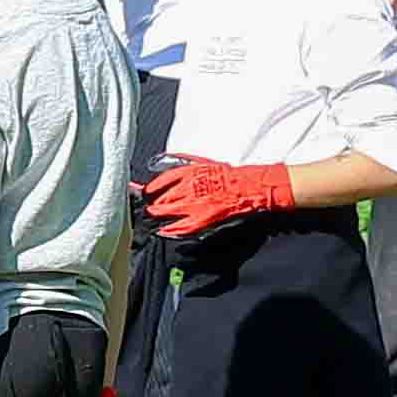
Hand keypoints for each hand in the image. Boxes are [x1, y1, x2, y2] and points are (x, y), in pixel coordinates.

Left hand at [140, 154, 306, 238]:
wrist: (254, 186)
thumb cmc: (233, 176)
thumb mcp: (206, 164)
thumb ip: (186, 167)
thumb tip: (166, 166)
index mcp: (189, 172)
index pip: (160, 182)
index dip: (148, 191)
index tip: (142, 195)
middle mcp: (188, 186)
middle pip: (159, 199)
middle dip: (151, 207)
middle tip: (145, 213)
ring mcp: (195, 202)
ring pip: (166, 213)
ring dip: (158, 218)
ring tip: (153, 223)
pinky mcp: (203, 217)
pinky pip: (180, 226)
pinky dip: (170, 230)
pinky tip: (164, 232)